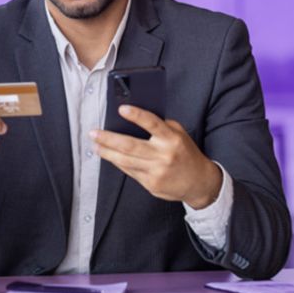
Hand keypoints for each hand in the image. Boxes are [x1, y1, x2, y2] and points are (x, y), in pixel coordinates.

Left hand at [90, 105, 222, 208]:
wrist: (199, 182)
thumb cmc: (185, 153)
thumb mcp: (179, 135)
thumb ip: (161, 126)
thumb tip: (134, 118)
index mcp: (172, 139)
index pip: (153, 124)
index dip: (137, 115)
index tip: (122, 108)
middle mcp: (164, 155)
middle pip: (130, 146)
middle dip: (109, 139)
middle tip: (93, 132)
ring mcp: (156, 171)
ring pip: (125, 161)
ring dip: (107, 152)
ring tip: (95, 145)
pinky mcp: (151, 184)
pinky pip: (129, 171)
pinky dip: (117, 163)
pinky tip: (109, 156)